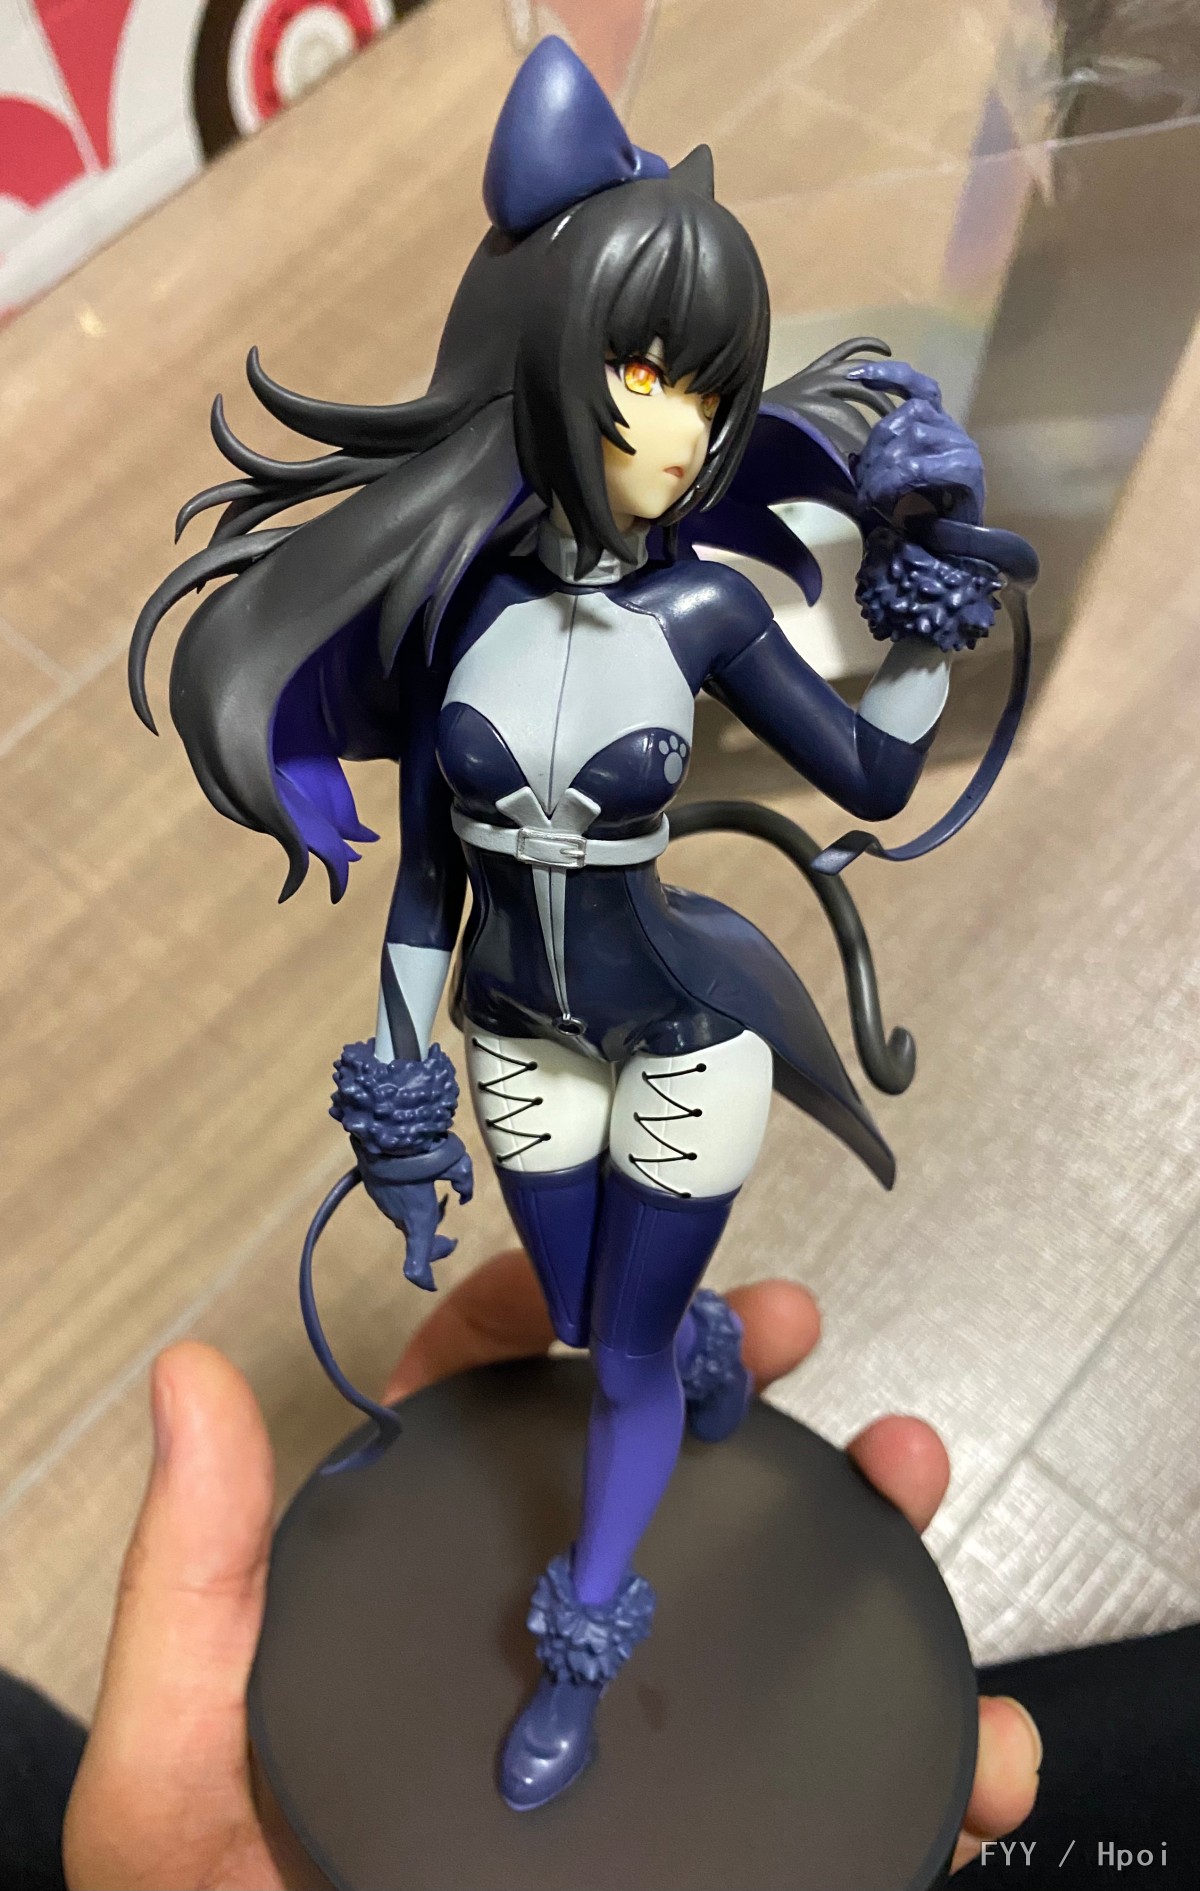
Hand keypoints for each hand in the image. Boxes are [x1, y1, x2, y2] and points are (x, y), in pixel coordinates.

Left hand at [64, 1260, 1038, 1888]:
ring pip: (771, 1601)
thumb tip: (185, 1380)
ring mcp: (640, 1738)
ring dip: (861, 1523)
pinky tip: (975, 1735)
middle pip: (656, 1472)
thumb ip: (199, 1575)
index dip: (535, 1316)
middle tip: (790, 1327)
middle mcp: (546, 1635)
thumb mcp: (182, 1751)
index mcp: (422, 1588)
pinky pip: (842, 1781)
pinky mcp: (720, 1836)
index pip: (479, 1411)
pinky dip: (932, 1752)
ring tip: (905, 1468)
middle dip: (735, 1382)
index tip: (594, 1266)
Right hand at [357, 1141, 474, 1289]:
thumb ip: (464, 1181)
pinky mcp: (377, 1187)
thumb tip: (464, 1195)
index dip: (425, 1278)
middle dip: (434, 1243)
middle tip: (450, 1241)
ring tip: (439, 1202)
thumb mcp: (456, 1162)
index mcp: (419, 1219)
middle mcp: (399, 1216)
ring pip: (406, 1219)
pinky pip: (396, 1205)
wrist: (384, 1131)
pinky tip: (418, 1183)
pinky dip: (409, 1203)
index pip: (417, 1264)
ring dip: (422, 1218)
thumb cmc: (422, 1150)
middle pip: (417, 1239)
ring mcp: (385, 1202)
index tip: (433, 1284)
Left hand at [846, 359, 984, 526]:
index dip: (889, 376)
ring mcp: (962, 447)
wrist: (956, 554)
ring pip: (910, 435)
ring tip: (873, 498)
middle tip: (862, 488)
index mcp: (938, 426)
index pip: (918, 388)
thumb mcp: (894, 486)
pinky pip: (917, 466)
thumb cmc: (924, 519)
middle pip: (904, 416)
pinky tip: (883, 500)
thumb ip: (879, 465)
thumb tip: (853, 458)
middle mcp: (952, 430)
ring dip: (882, 469)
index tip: (855, 376)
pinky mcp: (966, 470)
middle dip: (874, 450)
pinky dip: (893, 483)